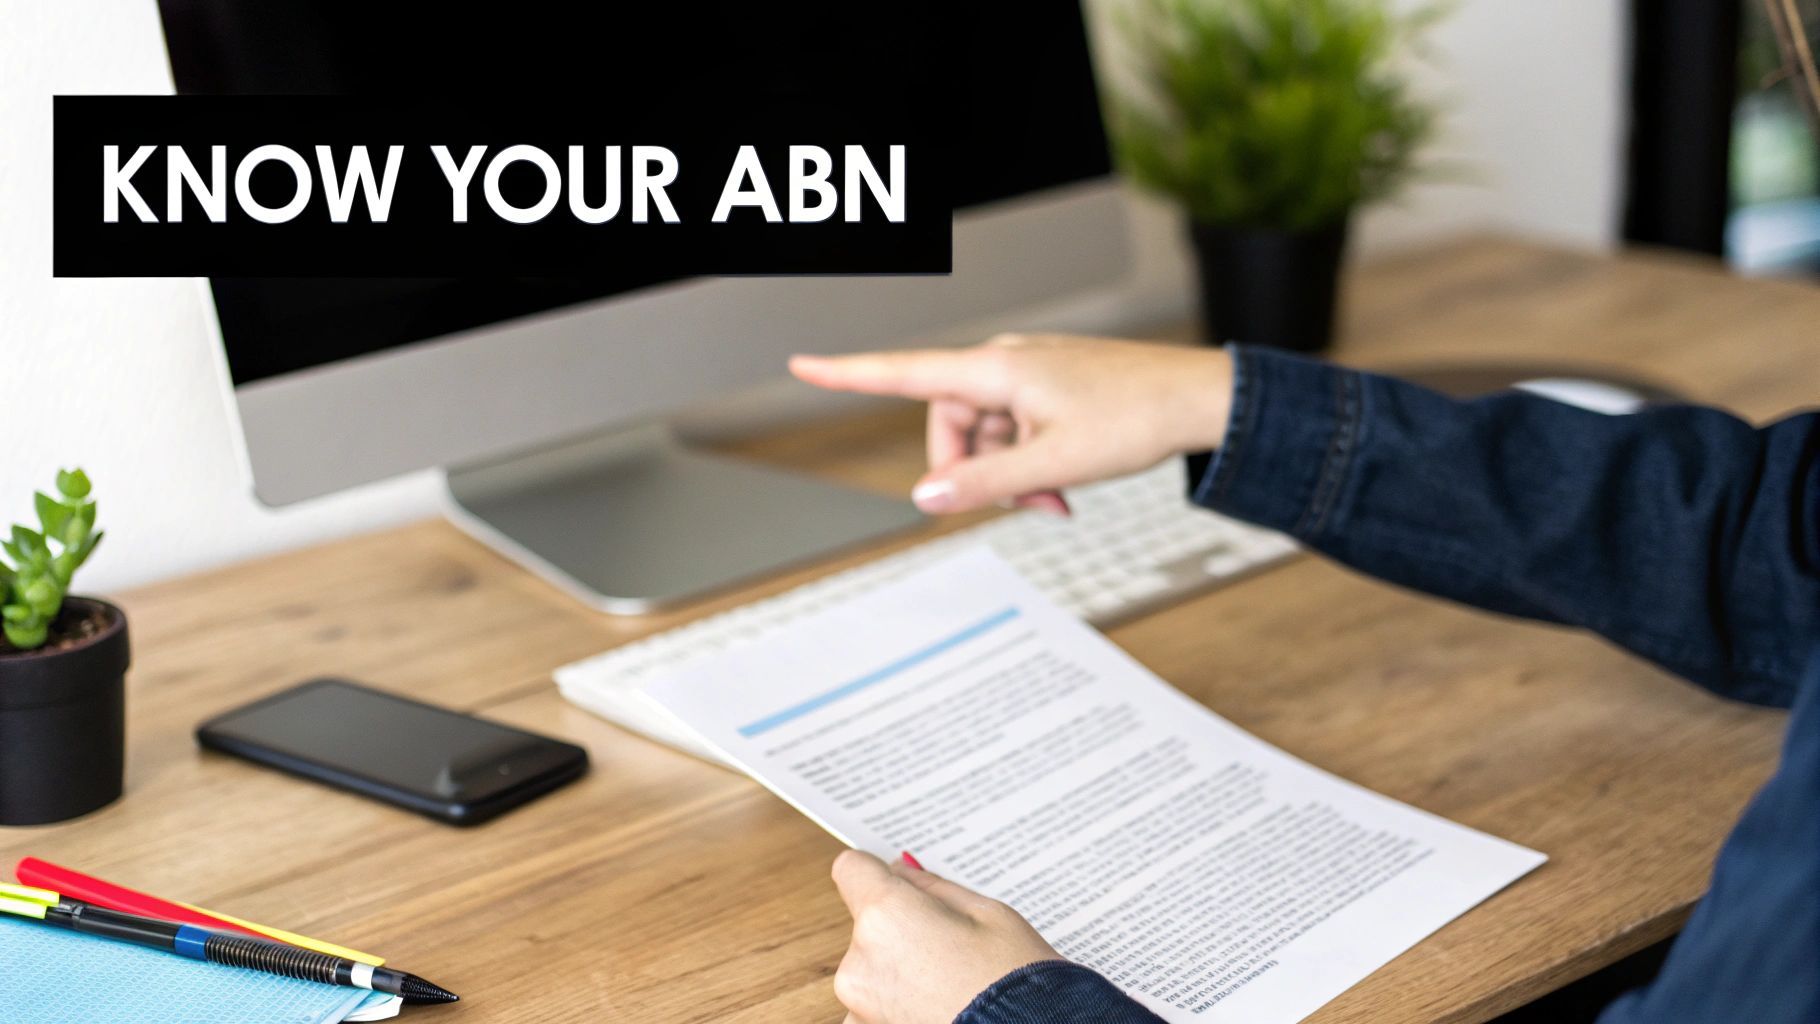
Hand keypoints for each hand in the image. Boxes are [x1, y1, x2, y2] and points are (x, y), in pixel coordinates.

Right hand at [790, 335, 1233, 514]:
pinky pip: (1016, 430)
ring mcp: (1029, 374)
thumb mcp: (1055, 464)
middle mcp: (1005, 363)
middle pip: (951, 425)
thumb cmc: (1137, 417)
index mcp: (997, 370)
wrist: (1200, 399)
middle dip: (977, 473)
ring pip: (987, 435)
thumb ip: (986, 483)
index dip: (848, 374)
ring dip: (1010, 474)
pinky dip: (1030, 462)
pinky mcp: (1051, 387)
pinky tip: (1063, 484)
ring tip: (1057, 498)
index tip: (802, 364)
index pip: (904, 372)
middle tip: (1029, 505)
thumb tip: (927, 497)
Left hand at [831, 850, 1059, 1023]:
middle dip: (901, 931)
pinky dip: (899, 1008)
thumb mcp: (988, 915)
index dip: (876, 873)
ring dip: (900, 975)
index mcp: (886, 915)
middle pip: (867, 926)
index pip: (852, 869)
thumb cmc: (1017, 983)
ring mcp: (858, 1005)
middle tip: (952, 949)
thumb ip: (934, 890)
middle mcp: (860, 961)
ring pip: (872, 971)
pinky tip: (940, 1011)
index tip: (898, 884)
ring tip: (951, 988)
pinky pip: (873, 1008)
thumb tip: (904, 873)